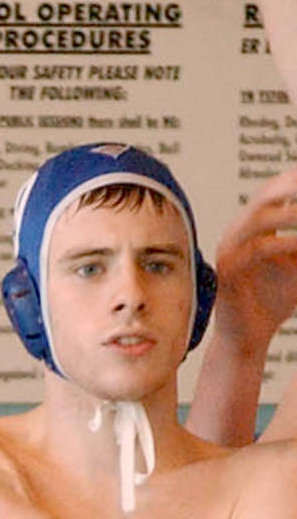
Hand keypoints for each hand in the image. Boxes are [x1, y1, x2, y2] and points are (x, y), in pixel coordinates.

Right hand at [211, 165, 296, 348]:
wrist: (248, 338)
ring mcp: (230, 250)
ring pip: (260, 218)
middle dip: (292, 187)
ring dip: (292, 214)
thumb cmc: (274, 302)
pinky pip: (257, 249)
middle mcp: (238, 232)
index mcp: (252, 227)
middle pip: (265, 196)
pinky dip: (284, 244)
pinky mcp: (228, 271)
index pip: (273, 192)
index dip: (293, 180)